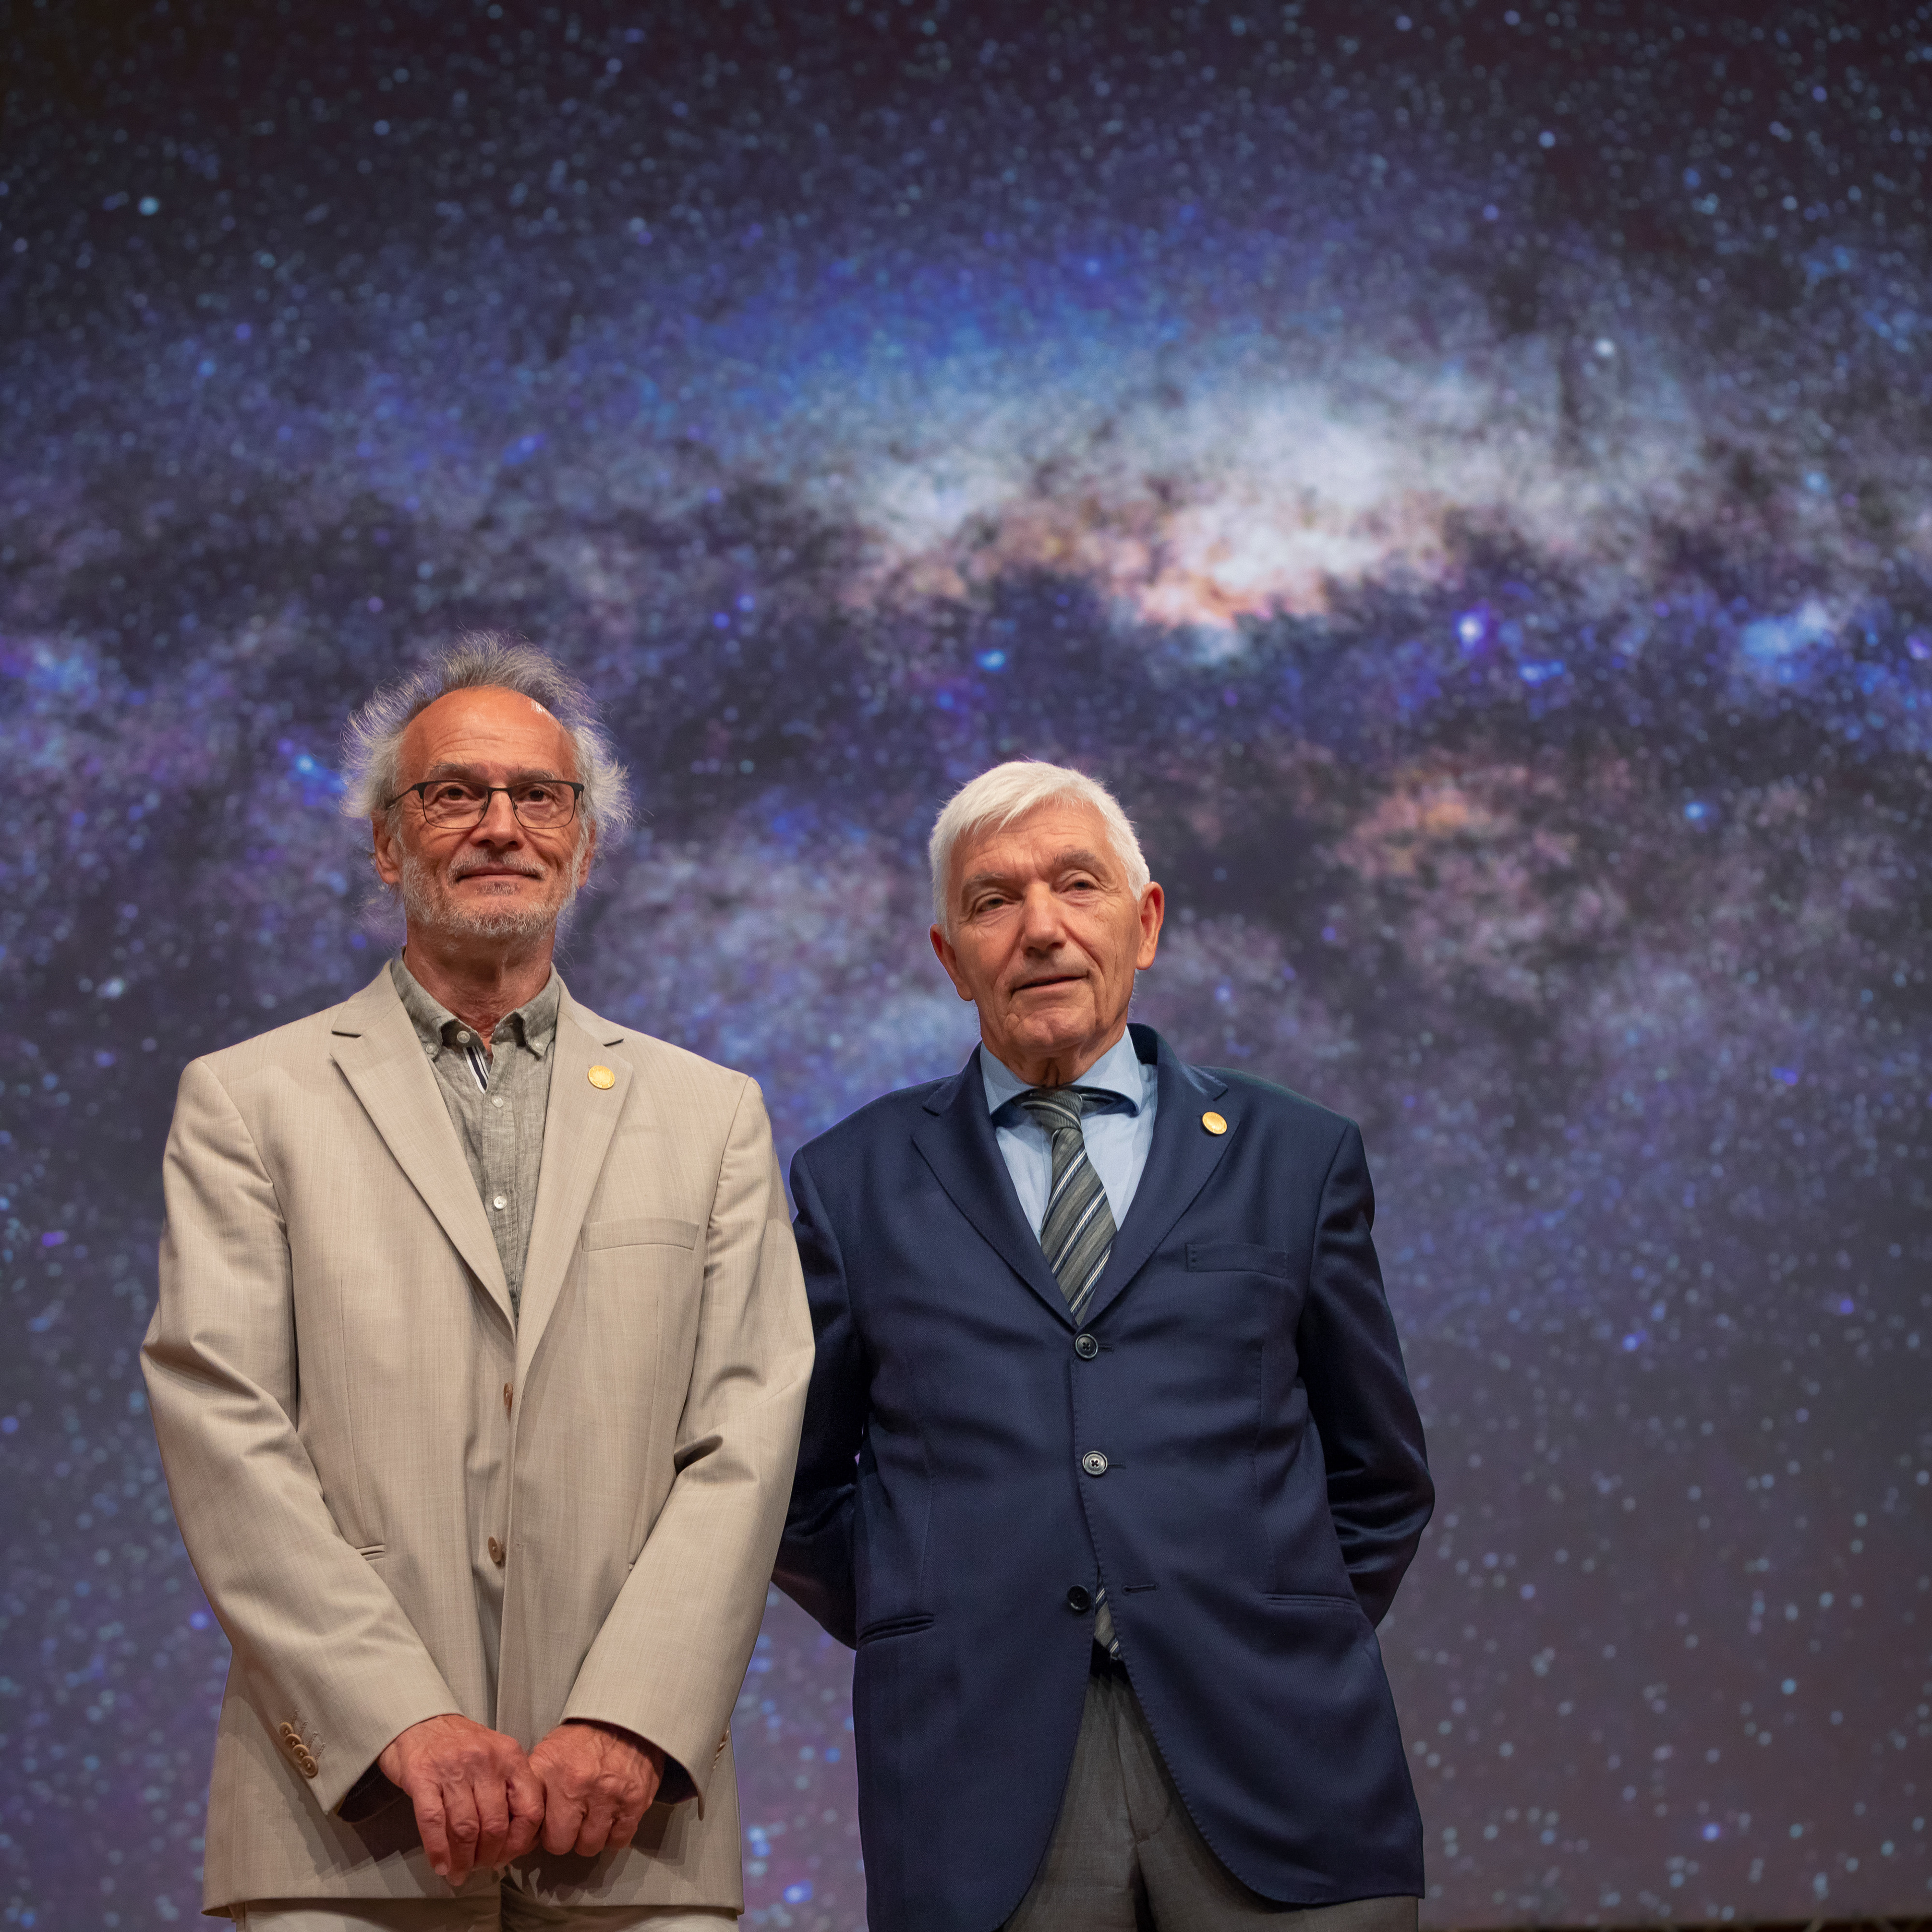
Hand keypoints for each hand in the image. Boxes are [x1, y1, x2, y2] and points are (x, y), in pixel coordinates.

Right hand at [377, 1712, 544, 1886]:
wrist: (419, 1720)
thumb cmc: (460, 1743)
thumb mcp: (495, 1755)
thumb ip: (509, 1787)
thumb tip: (515, 1840)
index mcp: (510, 1755)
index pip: (529, 1808)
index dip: (519, 1842)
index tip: (507, 1857)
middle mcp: (485, 1760)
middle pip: (495, 1825)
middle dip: (488, 1856)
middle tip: (480, 1869)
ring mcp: (453, 1768)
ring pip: (465, 1829)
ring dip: (463, 1860)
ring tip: (459, 1873)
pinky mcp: (422, 1777)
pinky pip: (434, 1824)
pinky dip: (438, 1851)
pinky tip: (440, 1866)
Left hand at [527, 1719, 663, 1859]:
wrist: (627, 1717)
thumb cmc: (586, 1738)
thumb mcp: (550, 1751)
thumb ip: (534, 1784)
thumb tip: (519, 1819)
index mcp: (549, 1770)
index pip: (530, 1822)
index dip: (534, 1829)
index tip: (539, 1826)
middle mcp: (576, 1785)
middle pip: (559, 1843)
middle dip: (563, 1836)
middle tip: (570, 1821)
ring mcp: (607, 1795)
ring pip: (589, 1846)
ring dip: (590, 1836)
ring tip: (592, 1815)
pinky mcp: (634, 1803)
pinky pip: (618, 1840)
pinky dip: (615, 1834)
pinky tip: (611, 1816)